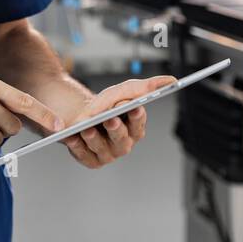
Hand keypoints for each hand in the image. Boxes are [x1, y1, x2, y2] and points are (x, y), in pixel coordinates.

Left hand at [61, 75, 175, 169]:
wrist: (80, 117)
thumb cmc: (106, 106)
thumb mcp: (124, 91)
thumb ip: (147, 87)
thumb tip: (172, 80)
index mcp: (135, 129)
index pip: (138, 123)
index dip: (136, 116)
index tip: (134, 107)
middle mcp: (123, 144)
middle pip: (121, 138)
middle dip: (116, 129)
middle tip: (110, 119)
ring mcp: (107, 154)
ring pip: (101, 148)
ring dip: (94, 138)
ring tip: (86, 128)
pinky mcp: (91, 161)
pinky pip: (83, 155)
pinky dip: (77, 146)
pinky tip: (71, 137)